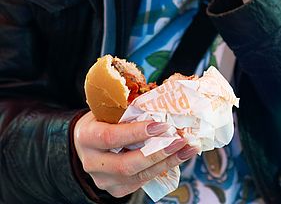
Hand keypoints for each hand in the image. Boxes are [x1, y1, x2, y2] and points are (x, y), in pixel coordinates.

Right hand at [73, 111, 198, 198]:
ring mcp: (103, 180)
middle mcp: (91, 162)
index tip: (161, 124)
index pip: (110, 137)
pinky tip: (177, 157)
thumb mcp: (110, 108)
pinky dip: (162, 169)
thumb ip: (129, 107)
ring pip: (137, 176)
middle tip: (179, 139)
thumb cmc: (103, 118)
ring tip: (187, 149)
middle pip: (126, 164)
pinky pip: (141, 182)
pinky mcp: (116, 189)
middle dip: (157, 152)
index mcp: (86, 136)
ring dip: (166, 162)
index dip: (136, 132)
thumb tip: (161, 98)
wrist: (88, 141)